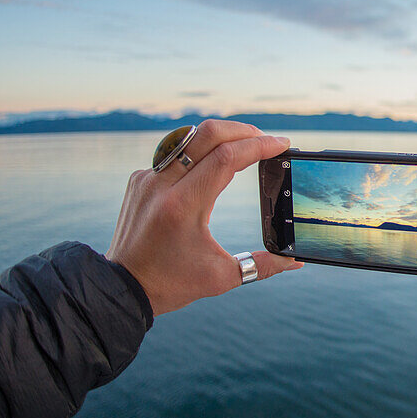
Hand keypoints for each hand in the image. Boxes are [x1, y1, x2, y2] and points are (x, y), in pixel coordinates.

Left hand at [106, 120, 302, 315]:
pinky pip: (173, 152)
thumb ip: (263, 266)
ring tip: (244, 145)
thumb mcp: (221, 277)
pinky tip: (213, 161)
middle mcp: (161, 185)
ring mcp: (147, 178)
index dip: (259, 146)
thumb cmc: (170, 283)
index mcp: (183, 206)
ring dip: (221, 136)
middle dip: (243, 130)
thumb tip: (294, 261)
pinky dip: (198, 151)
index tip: (281, 144)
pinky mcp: (140, 179)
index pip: (226, 157)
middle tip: (266, 140)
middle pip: (208, 134)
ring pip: (189, 137)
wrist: (121, 287)